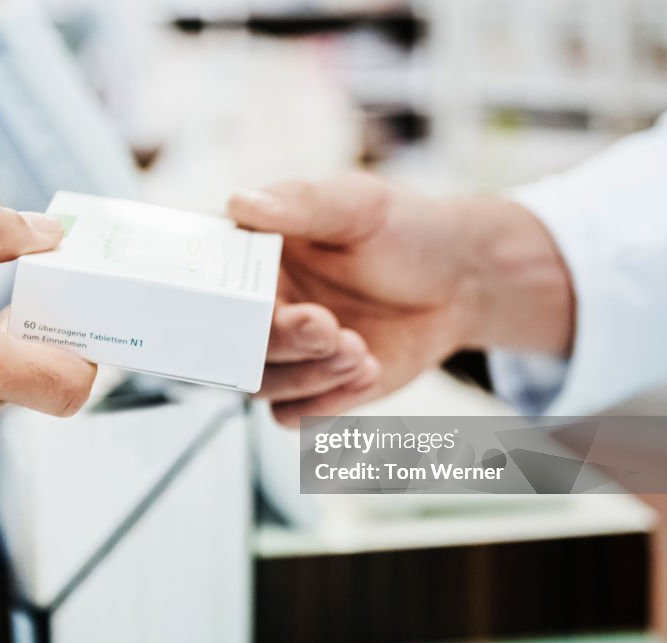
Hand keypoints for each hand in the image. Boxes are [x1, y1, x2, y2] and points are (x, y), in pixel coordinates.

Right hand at [230, 172, 572, 425]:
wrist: (459, 281)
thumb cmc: (405, 229)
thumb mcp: (359, 204)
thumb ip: (301, 203)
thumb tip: (241, 203)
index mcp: (251, 258)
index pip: (207, 286)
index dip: (219, 303)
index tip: (260, 306)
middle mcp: (258, 308)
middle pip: (231, 345)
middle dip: (279, 342)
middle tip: (327, 325)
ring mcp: (284, 352)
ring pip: (260, 386)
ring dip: (307, 375)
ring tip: (359, 348)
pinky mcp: (312, 388)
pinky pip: (291, 416)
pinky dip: (325, 402)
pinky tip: (368, 369)